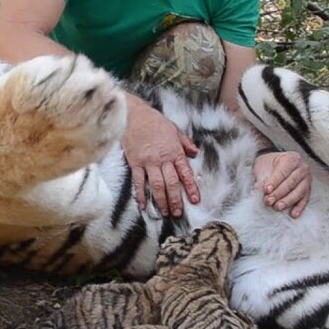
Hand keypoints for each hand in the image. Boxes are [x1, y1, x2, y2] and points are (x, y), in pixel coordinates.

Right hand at [123, 98, 199, 216]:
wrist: (134, 115)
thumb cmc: (154, 121)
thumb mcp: (174, 129)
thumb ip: (185, 143)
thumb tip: (195, 153)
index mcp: (174, 151)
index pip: (185, 173)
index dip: (191, 188)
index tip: (195, 200)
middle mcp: (162, 159)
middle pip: (171, 183)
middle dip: (176, 200)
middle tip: (178, 212)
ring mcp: (148, 162)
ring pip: (157, 186)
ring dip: (162, 201)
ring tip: (165, 212)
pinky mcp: (135, 163)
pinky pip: (139, 182)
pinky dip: (141, 195)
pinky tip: (143, 205)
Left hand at [254, 151, 310, 217]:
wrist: (275, 164)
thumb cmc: (269, 164)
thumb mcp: (262, 167)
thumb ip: (261, 178)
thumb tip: (258, 189)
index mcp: (291, 158)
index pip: (283, 172)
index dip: (274, 182)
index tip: (266, 190)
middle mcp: (302, 168)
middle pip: (291, 182)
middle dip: (279, 193)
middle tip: (268, 201)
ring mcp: (307, 179)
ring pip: (299, 192)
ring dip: (288, 201)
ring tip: (277, 207)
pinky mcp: (308, 190)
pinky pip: (305, 199)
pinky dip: (299, 207)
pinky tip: (293, 214)